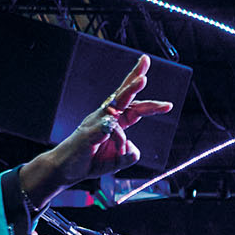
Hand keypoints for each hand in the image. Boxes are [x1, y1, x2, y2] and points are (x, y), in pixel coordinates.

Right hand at [16, 55, 172, 200]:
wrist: (66, 170)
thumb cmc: (90, 160)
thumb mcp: (117, 161)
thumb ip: (129, 155)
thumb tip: (134, 149)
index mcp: (114, 122)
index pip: (134, 107)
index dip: (151, 105)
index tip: (169, 105)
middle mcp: (105, 117)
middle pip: (123, 94)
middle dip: (136, 79)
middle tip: (146, 63)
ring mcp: (96, 122)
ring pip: (116, 102)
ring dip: (130, 90)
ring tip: (143, 80)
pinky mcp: (88, 132)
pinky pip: (107, 128)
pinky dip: (116, 137)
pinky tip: (118, 143)